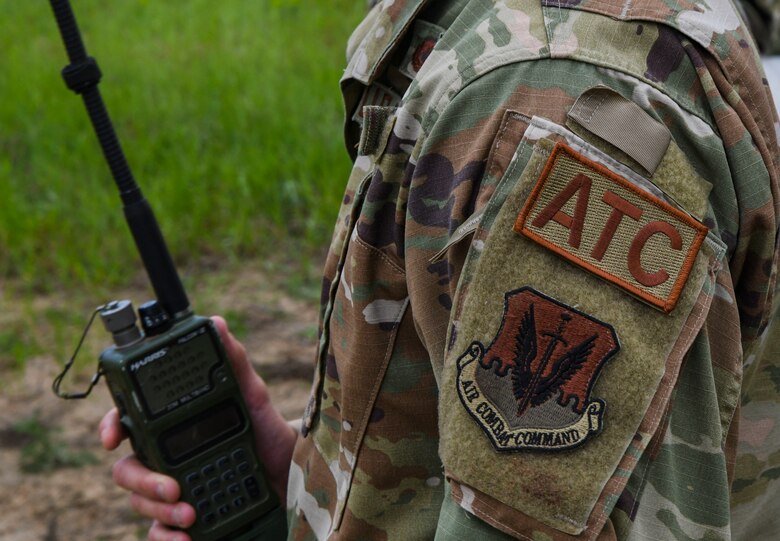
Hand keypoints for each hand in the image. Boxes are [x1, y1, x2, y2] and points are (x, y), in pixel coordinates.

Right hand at [99, 316, 298, 540]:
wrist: (294, 477)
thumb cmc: (269, 435)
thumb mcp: (254, 398)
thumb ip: (234, 364)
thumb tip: (217, 323)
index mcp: (175, 426)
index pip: (129, 423)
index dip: (110, 426)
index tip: (112, 438)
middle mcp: (167, 458)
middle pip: (127, 469)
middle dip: (142, 480)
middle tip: (173, 486)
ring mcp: (172, 491)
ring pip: (139, 503)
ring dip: (157, 510)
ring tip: (189, 513)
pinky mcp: (183, 522)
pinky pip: (158, 535)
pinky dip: (166, 540)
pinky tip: (186, 538)